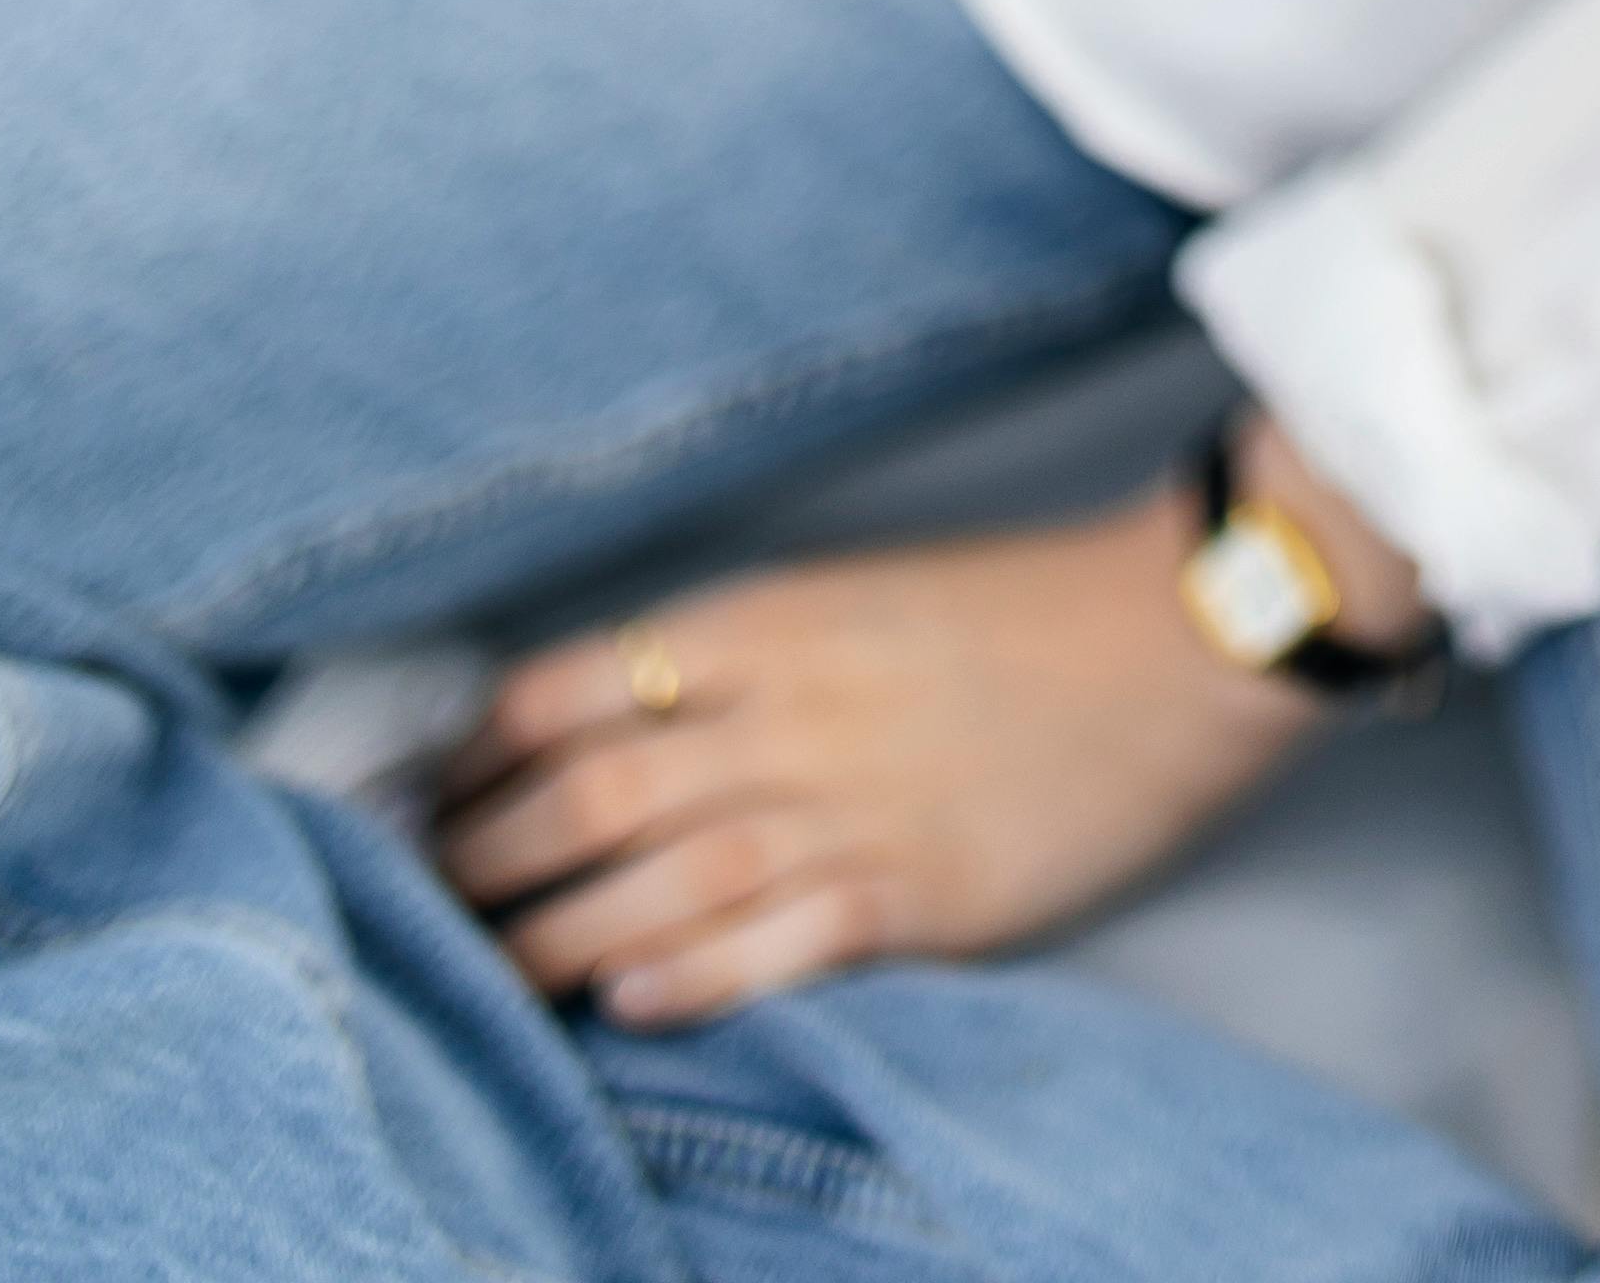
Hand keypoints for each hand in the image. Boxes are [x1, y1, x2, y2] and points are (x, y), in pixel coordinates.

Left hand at [429, 493, 1339, 1029]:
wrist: (1178, 638)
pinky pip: (775, 942)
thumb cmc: (1018, 616)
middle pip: (590, 790)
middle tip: (421, 908)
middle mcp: (794, 710)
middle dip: (484, 857)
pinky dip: (690, 976)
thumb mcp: (856, 601)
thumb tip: (603, 729)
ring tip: (487, 977)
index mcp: (773, 621)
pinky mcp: (919, 891)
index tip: (421, 805)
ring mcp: (855, 804)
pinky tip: (630, 999)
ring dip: (553, 937)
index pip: (571, 686)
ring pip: (658, 878)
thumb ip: (738, 663)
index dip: (475, 754)